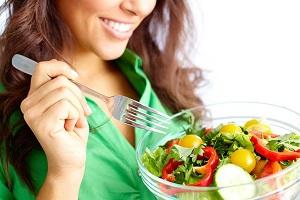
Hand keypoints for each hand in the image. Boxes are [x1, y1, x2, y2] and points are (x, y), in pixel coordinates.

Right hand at [20, 59, 91, 177]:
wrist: (71, 159)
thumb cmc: (73, 131)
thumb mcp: (70, 105)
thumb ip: (65, 89)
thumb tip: (71, 72)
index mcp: (34, 97)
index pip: (42, 68)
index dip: (61, 67)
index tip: (75, 76)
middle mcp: (28, 104)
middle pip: (60, 80)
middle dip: (79, 96)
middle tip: (82, 113)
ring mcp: (32, 114)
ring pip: (64, 91)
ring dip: (78, 107)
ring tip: (75, 122)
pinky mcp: (41, 122)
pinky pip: (66, 105)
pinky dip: (76, 115)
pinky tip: (71, 127)